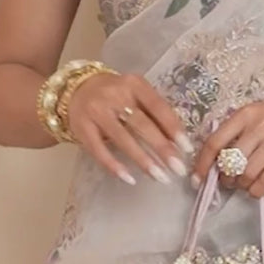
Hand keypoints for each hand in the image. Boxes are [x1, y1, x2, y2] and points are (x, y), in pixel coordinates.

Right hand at [66, 71, 192, 186]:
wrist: (76, 89)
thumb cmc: (115, 95)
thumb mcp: (135, 94)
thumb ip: (153, 112)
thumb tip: (177, 141)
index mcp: (134, 84)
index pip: (158, 107)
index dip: (173, 128)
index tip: (187, 149)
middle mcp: (114, 95)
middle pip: (142, 124)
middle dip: (162, 148)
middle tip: (178, 169)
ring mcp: (96, 111)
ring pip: (123, 139)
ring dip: (143, 161)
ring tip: (160, 177)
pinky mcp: (82, 128)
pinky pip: (99, 151)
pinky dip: (114, 166)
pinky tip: (130, 179)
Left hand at [192, 79, 263, 198]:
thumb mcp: (260, 112)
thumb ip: (240, 131)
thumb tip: (220, 159)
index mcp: (245, 114)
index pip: (214, 142)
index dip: (202, 164)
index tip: (197, 179)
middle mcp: (257, 127)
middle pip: (230, 163)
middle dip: (226, 179)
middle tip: (230, 182)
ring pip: (246, 174)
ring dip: (242, 186)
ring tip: (246, 184)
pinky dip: (257, 191)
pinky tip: (258, 189)